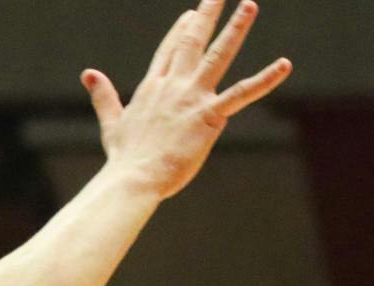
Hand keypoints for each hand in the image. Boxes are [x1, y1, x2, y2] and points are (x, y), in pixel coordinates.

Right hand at [85, 0, 291, 199]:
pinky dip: (265, 79)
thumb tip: (88, 74)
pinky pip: (242, 94)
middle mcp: (172, 87)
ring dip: (234, 29)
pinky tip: (285, 64)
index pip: (168, 52)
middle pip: (191, 43)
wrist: (132, 179)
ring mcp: (191, 99)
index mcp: (151, 89)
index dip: (180, 31)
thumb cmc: (123, 159)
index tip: (191, 14)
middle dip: (206, 16)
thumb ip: (104, 97)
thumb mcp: (111, 123)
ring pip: (217, 56)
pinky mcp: (209, 116)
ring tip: (248, 5)